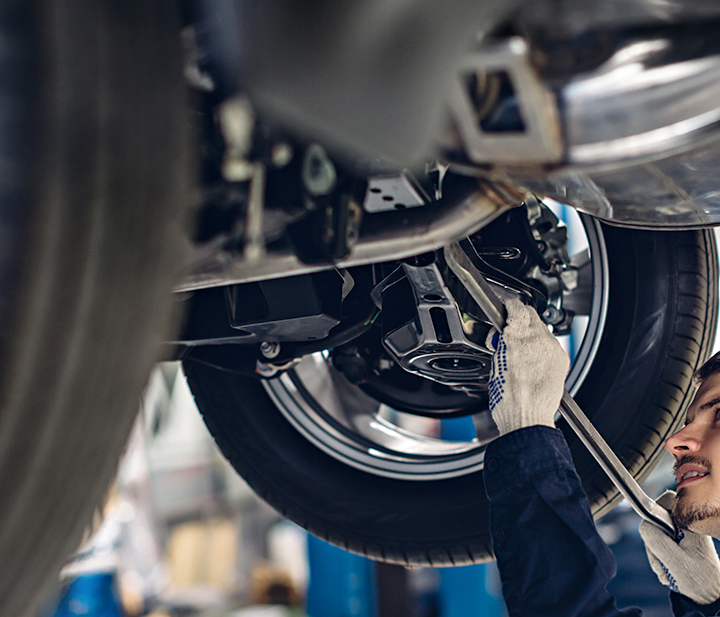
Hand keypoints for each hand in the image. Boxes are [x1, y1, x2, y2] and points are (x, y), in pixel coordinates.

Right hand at [487, 299, 568, 434]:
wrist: (527, 418)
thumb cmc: (508, 399)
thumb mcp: (494, 363)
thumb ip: (501, 342)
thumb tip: (503, 334)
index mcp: (517, 338)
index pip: (516, 307)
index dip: (508, 307)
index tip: (505, 309)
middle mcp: (538, 340)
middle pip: (531, 315)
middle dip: (519, 319)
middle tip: (508, 332)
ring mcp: (553, 349)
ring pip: (541, 329)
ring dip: (530, 334)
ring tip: (519, 351)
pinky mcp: (561, 359)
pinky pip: (550, 344)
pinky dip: (541, 347)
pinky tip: (532, 360)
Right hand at [639, 490, 719, 604]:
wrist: (708, 596)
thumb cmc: (698, 580)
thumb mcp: (673, 559)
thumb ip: (655, 538)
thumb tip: (643, 524)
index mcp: (690, 524)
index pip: (665, 501)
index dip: (653, 513)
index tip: (655, 535)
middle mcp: (688, 525)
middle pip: (656, 519)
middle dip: (653, 542)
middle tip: (661, 560)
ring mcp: (684, 534)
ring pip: (656, 532)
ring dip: (655, 552)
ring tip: (666, 570)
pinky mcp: (681, 542)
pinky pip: (661, 542)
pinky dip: (659, 556)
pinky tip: (668, 569)